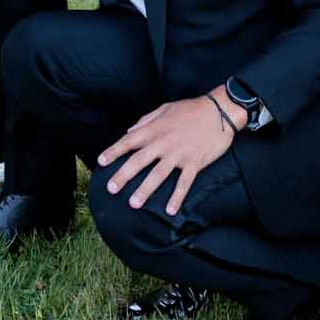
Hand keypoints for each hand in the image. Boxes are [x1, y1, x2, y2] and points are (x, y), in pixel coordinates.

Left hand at [98, 94, 236, 214]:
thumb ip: (146, 121)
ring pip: (158, 175)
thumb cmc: (190, 109)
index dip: (114, 151)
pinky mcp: (195, 163)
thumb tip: (130, 131)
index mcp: (155, 129)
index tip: (101, 162)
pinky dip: (177, 197)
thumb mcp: (165, 109)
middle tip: (111, 188)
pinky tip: (170, 210)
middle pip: (139, 161)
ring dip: (145, 190)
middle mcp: (163, 143)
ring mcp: (179, 154)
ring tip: (134, 204)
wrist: (219, 111)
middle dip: (123, 175)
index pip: (129, 140)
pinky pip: (184, 183)